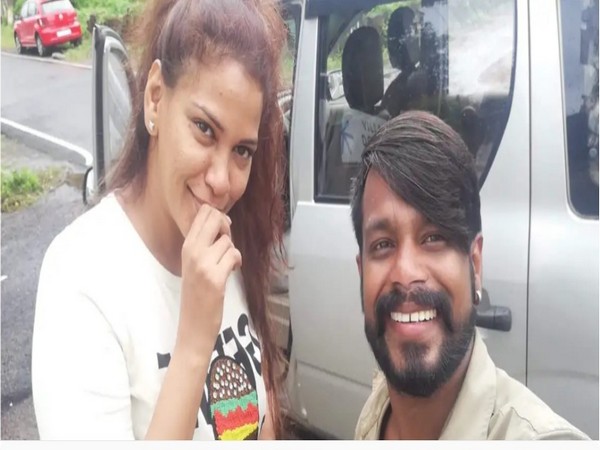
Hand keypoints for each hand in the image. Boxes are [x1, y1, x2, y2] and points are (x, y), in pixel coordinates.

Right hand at [176, 204, 241, 358]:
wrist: (193, 325)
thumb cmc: (197, 294)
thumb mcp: (194, 264)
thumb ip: (205, 243)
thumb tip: (224, 221)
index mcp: (186, 247)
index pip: (203, 213)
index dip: (218, 216)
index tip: (221, 231)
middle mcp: (192, 252)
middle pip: (215, 218)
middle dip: (227, 228)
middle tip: (226, 245)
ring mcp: (202, 264)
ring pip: (228, 241)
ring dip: (233, 252)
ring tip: (227, 264)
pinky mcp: (215, 277)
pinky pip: (234, 255)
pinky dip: (237, 262)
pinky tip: (232, 271)